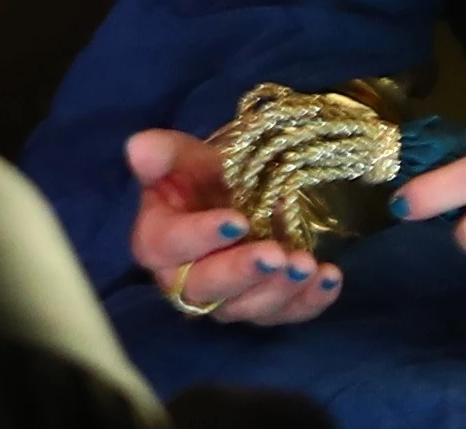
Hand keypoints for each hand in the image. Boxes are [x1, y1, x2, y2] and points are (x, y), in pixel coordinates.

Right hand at [127, 129, 343, 326]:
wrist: (235, 193)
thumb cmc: (201, 176)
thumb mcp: (183, 156)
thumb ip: (161, 153)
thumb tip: (136, 149)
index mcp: (157, 240)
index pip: (169, 246)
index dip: (201, 237)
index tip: (237, 221)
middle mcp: (185, 280)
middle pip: (206, 289)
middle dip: (243, 273)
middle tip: (275, 253)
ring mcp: (227, 300)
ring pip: (246, 309)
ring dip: (278, 290)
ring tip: (306, 264)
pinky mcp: (263, 307)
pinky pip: (284, 315)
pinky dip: (310, 302)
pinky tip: (328, 276)